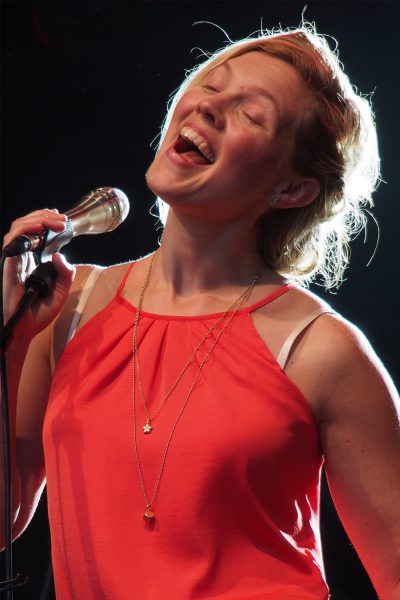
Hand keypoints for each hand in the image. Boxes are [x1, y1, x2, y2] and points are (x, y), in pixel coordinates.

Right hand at [2, 209, 75, 338]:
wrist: (24, 330)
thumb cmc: (38, 313)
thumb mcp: (61, 291)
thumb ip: (66, 273)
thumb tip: (59, 255)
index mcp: (32, 261)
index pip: (36, 233)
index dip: (46, 222)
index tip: (62, 220)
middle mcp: (22, 257)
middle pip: (28, 226)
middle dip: (46, 217)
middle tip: (62, 220)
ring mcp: (14, 259)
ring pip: (19, 227)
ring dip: (38, 219)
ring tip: (56, 221)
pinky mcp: (8, 264)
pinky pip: (12, 241)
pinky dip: (25, 230)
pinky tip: (40, 229)